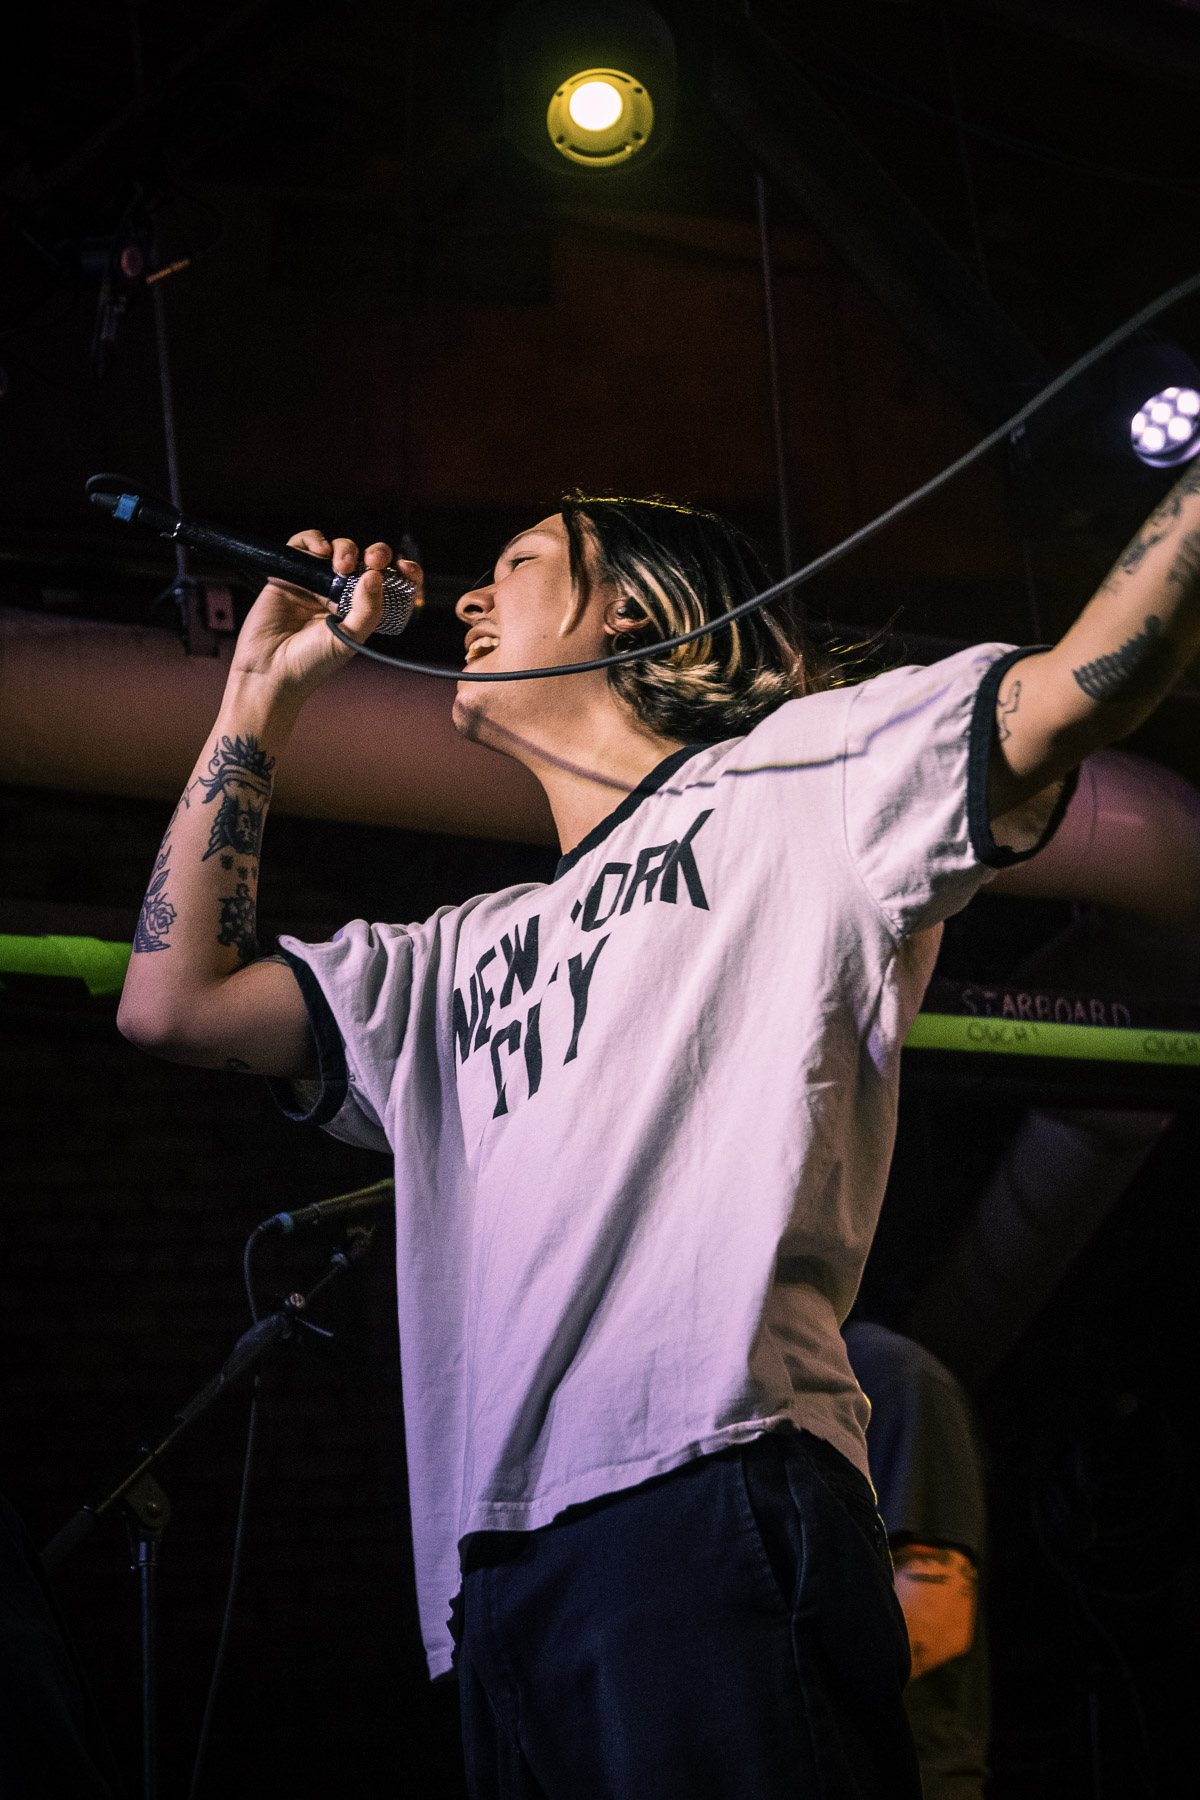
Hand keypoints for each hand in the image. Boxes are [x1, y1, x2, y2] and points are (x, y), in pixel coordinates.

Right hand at [231, 531, 424, 697]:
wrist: (270, 672)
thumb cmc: (312, 664)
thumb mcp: (349, 638)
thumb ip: (367, 609)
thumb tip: (376, 575)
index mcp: (361, 610)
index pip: (388, 583)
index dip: (400, 571)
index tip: (405, 569)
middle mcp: (340, 594)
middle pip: (365, 560)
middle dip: (375, 554)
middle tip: (372, 561)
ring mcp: (315, 583)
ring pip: (337, 549)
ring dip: (345, 548)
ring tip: (341, 565)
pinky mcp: (289, 575)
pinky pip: (302, 546)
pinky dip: (312, 539)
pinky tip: (320, 551)